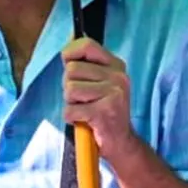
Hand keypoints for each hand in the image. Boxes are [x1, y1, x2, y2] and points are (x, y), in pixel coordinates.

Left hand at [62, 38, 137, 164]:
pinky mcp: (105, 113)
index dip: (70, 54)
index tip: (71, 66)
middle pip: (71, 70)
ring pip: (70, 89)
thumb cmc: (103, 110)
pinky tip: (85, 121)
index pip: (86, 45)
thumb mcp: (100, 82)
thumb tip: (66, 52)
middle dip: (69, 86)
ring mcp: (114, 94)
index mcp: (116, 66)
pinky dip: (71, 118)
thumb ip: (85, 66)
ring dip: (71, 103)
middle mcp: (118, 77)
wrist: (121, 141)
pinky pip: (70, 110)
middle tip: (84, 98)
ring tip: (85, 109)